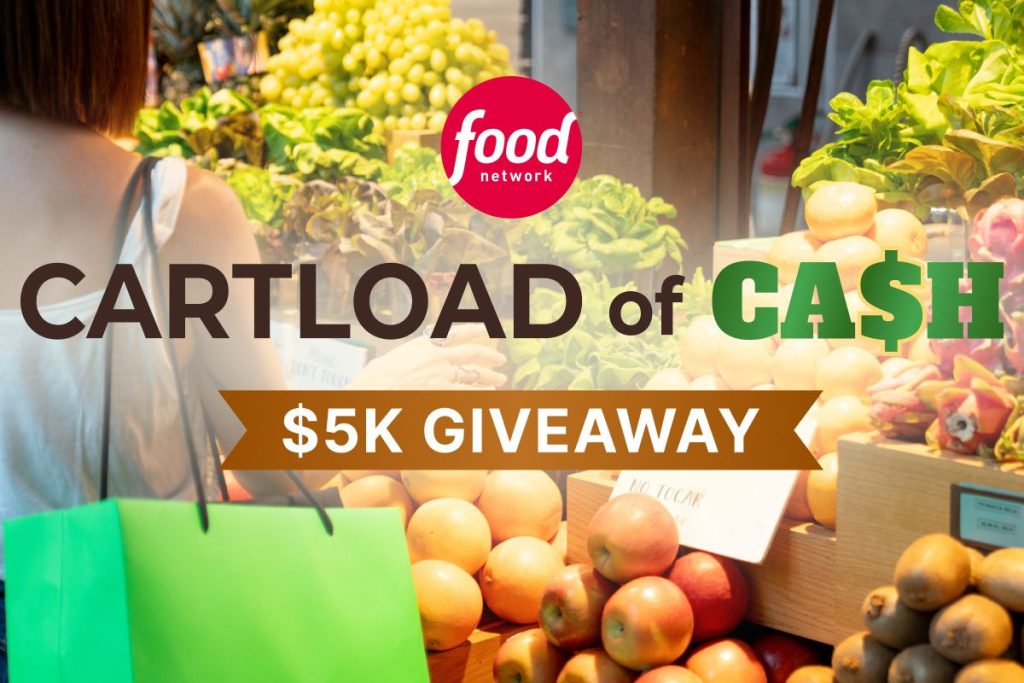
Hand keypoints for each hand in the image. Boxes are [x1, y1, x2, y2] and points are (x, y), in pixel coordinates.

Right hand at [348, 326, 506, 390]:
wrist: (375, 387)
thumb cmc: (382, 373)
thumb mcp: (403, 353)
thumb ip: (423, 351)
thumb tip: (434, 351)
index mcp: (427, 343)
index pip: (457, 332)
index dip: (476, 329)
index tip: (490, 328)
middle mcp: (437, 356)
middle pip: (472, 353)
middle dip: (490, 356)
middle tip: (501, 359)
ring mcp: (441, 375)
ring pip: (473, 374)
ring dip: (490, 377)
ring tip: (500, 380)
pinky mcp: (442, 392)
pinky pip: (467, 392)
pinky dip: (480, 392)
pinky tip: (489, 393)